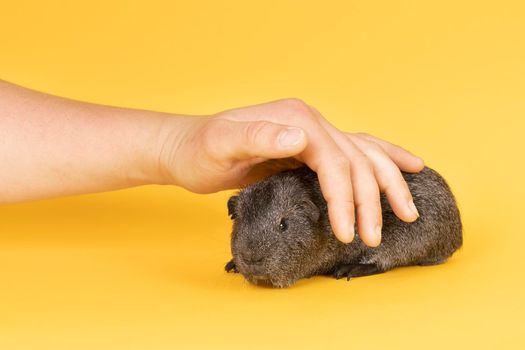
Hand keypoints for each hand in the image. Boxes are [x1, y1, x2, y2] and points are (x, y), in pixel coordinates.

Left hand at [157, 98, 423, 245]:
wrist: (188, 147)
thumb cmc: (199, 150)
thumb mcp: (220, 145)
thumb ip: (257, 137)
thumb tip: (299, 137)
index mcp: (296, 120)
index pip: (334, 161)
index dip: (345, 197)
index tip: (346, 232)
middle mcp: (310, 121)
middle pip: (355, 160)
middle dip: (369, 201)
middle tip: (371, 238)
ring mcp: (312, 132)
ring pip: (365, 154)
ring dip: (388, 183)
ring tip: (407, 212)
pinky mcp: (309, 146)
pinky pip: (355, 151)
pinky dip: (383, 158)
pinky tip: (408, 164)